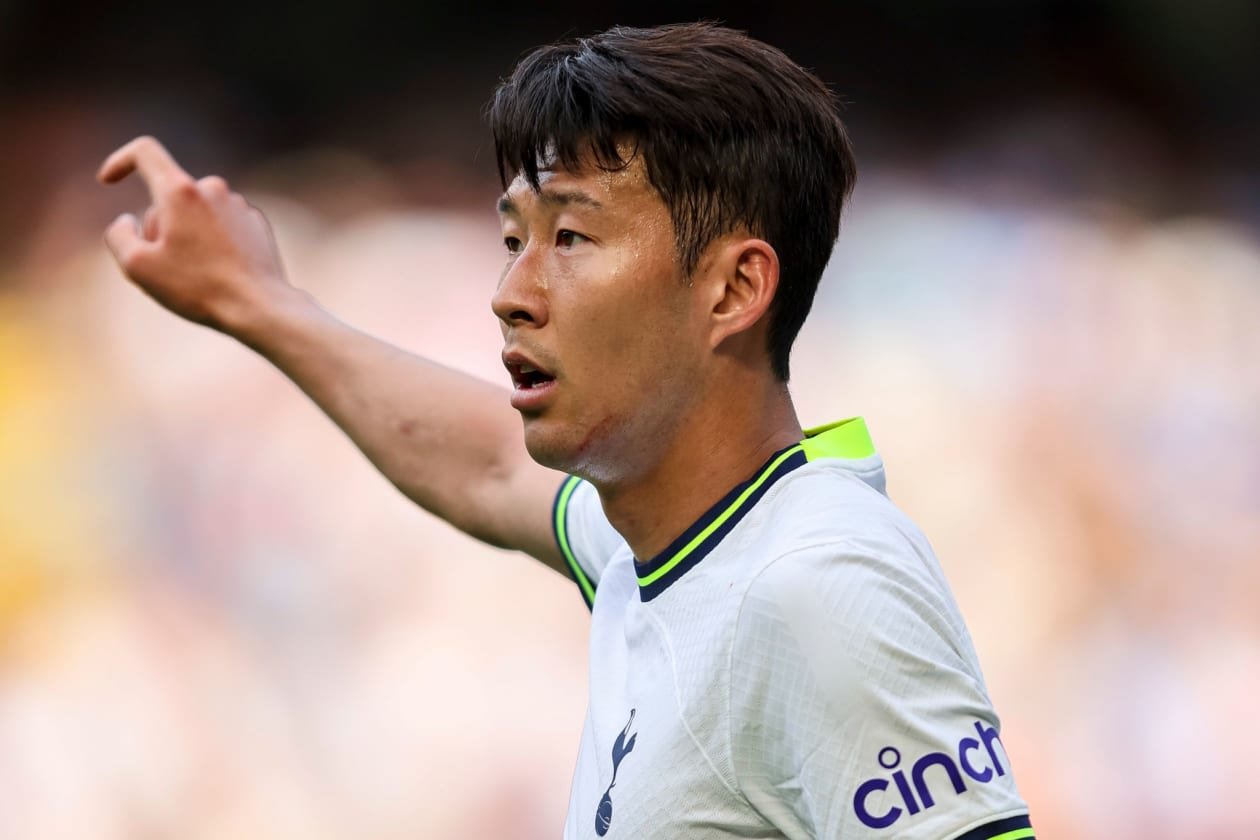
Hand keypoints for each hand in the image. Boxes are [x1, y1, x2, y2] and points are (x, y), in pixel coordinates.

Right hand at [98, 136, 290, 332]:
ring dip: (185, 234)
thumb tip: (126, 220)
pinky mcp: (256, 224)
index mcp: (180, 191)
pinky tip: (218, 273)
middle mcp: (213, 189)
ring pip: (196, 212)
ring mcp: (239, 205)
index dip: (120, 161)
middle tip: (165, 265)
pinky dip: (211, 242)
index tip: (108, 181)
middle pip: (168, 196)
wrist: (260, 308)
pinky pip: (221, 225)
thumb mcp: (137, 266)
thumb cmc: (198, 288)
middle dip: (157, 225)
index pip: (145, 152)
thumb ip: (118, 235)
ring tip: (195, 273)